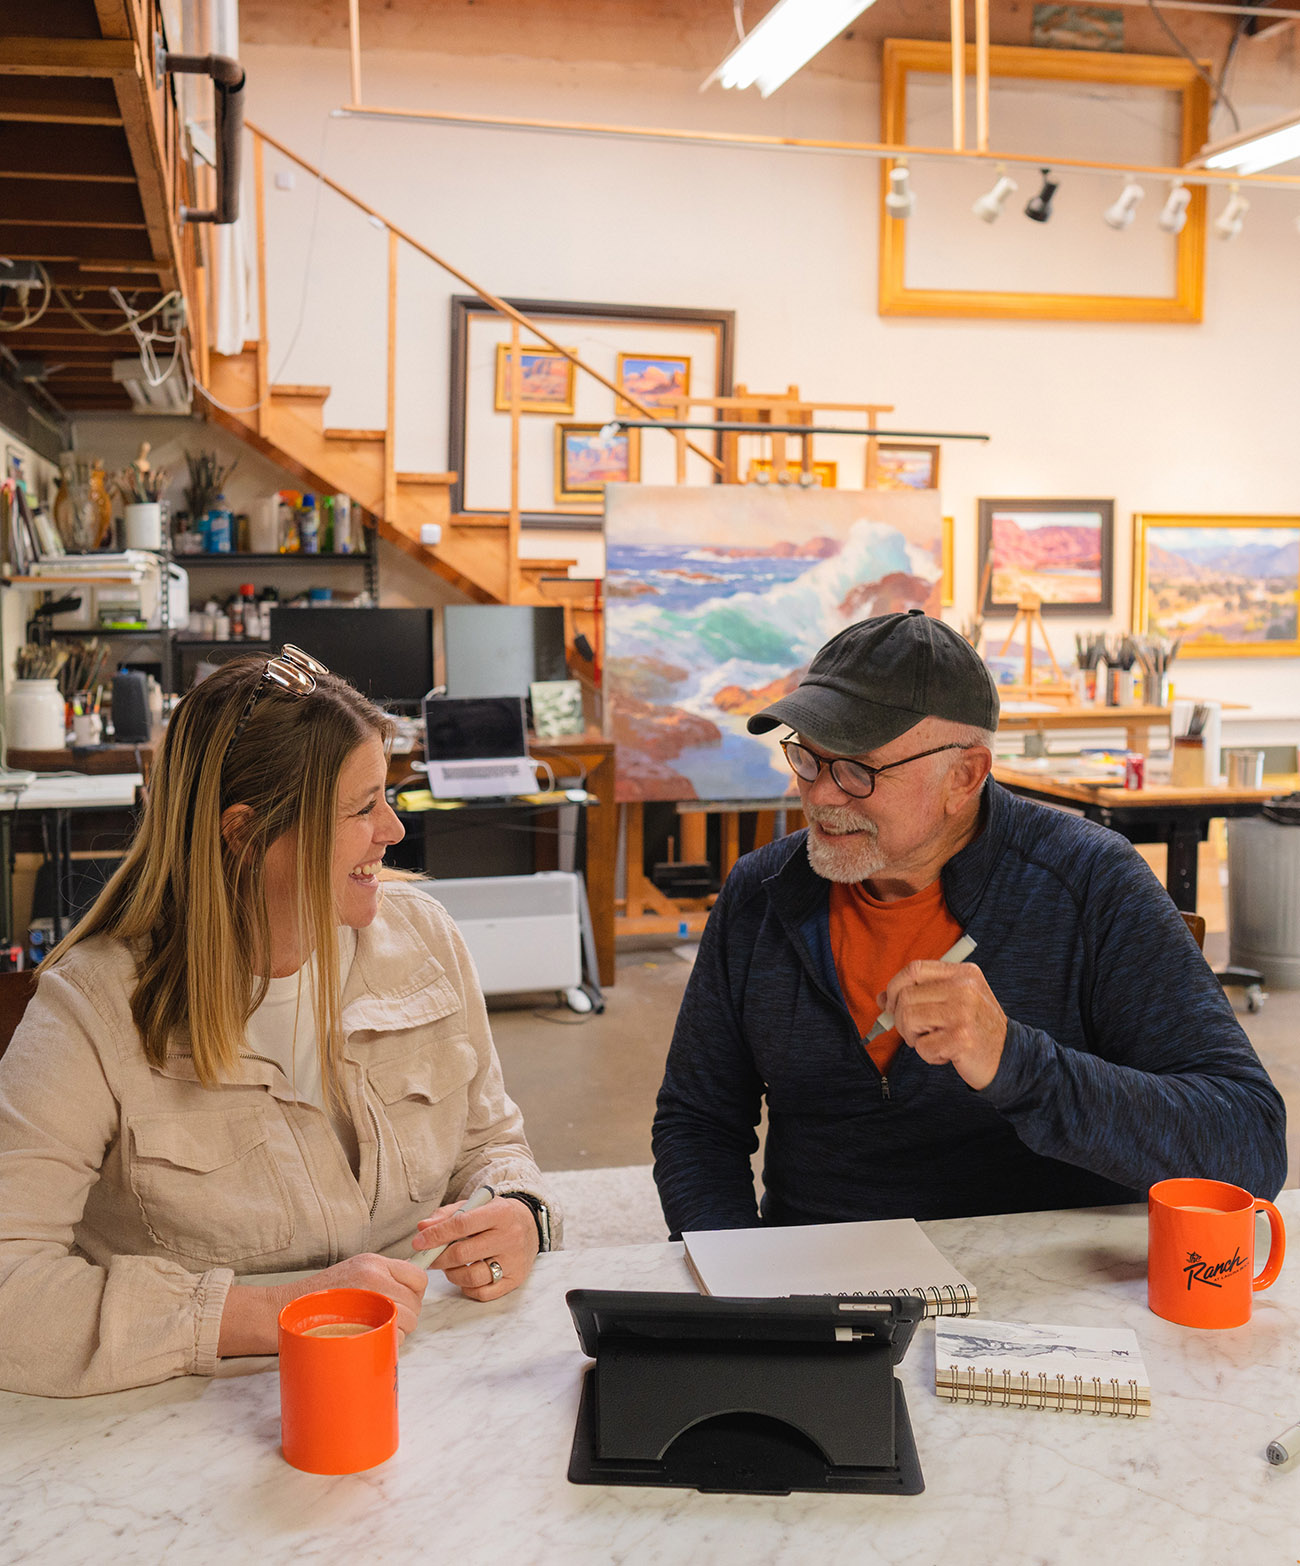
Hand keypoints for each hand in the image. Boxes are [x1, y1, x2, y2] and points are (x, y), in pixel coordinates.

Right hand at [219, 1253, 427, 1357]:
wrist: (287, 1309)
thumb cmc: (322, 1296)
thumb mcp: (355, 1271)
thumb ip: (383, 1277)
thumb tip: (409, 1288)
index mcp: (375, 1262)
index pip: (418, 1277)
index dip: (415, 1293)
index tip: (406, 1303)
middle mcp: (375, 1276)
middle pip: (415, 1303)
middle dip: (407, 1316)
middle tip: (389, 1321)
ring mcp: (369, 1299)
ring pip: (408, 1322)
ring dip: (398, 1330)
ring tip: (376, 1329)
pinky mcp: (362, 1323)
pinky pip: (393, 1336)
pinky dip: (388, 1341)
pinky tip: (370, 1338)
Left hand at [412, 1195, 538, 1300]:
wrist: (530, 1225)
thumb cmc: (496, 1215)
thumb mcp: (476, 1205)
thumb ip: (448, 1215)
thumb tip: (423, 1228)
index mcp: (499, 1213)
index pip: (461, 1225)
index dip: (436, 1235)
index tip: (418, 1242)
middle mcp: (509, 1237)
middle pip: (463, 1254)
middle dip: (439, 1258)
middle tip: (430, 1258)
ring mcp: (514, 1260)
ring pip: (472, 1276)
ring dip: (452, 1274)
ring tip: (450, 1266)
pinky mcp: (515, 1279)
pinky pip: (484, 1292)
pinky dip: (467, 1287)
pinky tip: (465, 1276)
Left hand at [881, 960, 1007, 1091]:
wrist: (1008, 1056)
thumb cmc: (975, 1027)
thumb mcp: (954, 1000)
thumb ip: (921, 993)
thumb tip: (882, 999)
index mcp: (962, 973)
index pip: (914, 969)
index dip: (894, 986)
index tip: (891, 1004)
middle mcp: (964, 988)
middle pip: (906, 996)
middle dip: (901, 1019)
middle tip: (915, 1032)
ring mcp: (964, 1013)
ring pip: (909, 1019)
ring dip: (913, 1037)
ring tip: (932, 1041)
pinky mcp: (962, 1039)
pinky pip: (922, 1047)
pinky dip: (928, 1055)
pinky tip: (946, 1053)